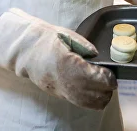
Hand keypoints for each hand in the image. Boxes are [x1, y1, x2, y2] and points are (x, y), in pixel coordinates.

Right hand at [0, 8, 116, 109]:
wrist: (24, 49)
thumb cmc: (45, 39)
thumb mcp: (66, 35)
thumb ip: (84, 45)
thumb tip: (97, 55)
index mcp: (66, 62)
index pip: (92, 77)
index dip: (106, 78)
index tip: (112, 75)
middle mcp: (63, 79)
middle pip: (92, 93)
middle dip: (106, 89)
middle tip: (111, 81)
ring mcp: (59, 88)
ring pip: (85, 102)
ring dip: (100, 98)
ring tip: (105, 88)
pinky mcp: (57, 93)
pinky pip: (78, 102)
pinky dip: (90, 101)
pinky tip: (95, 92)